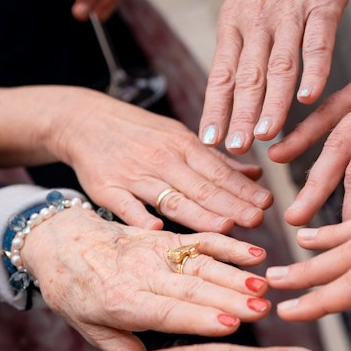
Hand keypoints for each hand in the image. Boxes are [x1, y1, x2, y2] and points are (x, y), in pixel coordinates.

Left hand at [21, 207, 274, 345]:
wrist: (57, 238)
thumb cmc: (72, 288)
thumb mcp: (85, 324)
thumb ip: (121, 348)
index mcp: (119, 300)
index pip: (165, 310)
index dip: (199, 318)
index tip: (231, 325)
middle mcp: (140, 273)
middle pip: (191, 288)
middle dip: (229, 299)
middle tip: (262, 310)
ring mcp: (154, 251)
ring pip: (201, 264)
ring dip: (235, 275)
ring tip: (263, 287)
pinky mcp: (165, 237)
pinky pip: (200, 240)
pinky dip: (229, 245)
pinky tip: (254, 254)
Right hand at [52, 90, 273, 230]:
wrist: (84, 120)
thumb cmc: (138, 133)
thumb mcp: (178, 137)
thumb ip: (216, 161)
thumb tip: (255, 175)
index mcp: (183, 145)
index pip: (219, 170)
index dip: (243, 188)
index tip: (267, 205)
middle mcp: (162, 159)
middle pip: (201, 186)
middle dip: (230, 204)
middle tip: (257, 221)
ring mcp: (134, 174)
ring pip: (170, 197)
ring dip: (199, 213)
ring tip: (224, 228)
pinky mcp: (107, 188)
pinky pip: (125, 205)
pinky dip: (140, 216)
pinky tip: (157, 230)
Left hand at [199, 0, 350, 153]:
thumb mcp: (245, 8)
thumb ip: (239, 52)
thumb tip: (226, 100)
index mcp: (234, 25)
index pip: (221, 75)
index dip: (215, 109)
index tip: (208, 141)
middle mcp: (257, 20)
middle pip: (248, 76)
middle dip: (240, 116)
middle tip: (235, 149)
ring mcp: (290, 13)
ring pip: (279, 65)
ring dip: (272, 103)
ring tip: (266, 135)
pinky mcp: (323, 5)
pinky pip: (317, 43)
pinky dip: (313, 71)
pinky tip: (307, 98)